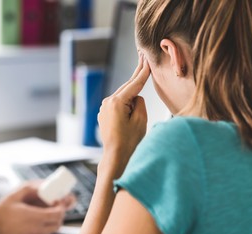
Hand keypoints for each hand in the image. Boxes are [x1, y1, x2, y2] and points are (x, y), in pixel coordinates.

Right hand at [0, 181, 74, 233]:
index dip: (61, 207)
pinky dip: (46, 228)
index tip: (57, 201)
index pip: (58, 214)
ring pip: (52, 230)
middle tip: (54, 207)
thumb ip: (29, 189)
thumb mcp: (14, 196)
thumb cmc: (0, 213)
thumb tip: (41, 186)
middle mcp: (37, 229)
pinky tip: (37, 221)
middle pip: (58, 223)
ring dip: (53, 221)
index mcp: (34, 217)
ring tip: (45, 213)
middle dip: (59, 214)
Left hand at [98, 53, 149, 169]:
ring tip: (141, 81)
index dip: (143, 72)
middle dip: (137, 75)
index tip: (147, 60)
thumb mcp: (140, 120)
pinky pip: (117, 104)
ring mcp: (104, 108)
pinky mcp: (104, 114)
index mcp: (117, 102)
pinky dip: (125, 101)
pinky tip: (132, 102)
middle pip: (127, 87)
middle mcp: (107, 102)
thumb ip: (139, 102)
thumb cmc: (129, 141)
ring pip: (122, 96)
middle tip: (143, 59)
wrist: (115, 156)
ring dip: (132, 92)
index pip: (134, 84)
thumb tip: (135, 97)